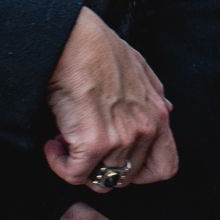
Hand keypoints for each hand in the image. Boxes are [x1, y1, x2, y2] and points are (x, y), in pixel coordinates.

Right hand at [42, 8, 176, 190]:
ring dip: (78, 164)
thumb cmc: (98, 48)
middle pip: (126, 178)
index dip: (141, 173)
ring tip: (65, 139)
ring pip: (100, 179)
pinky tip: (53, 143)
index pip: (166, 167)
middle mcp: (145, 129)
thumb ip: (152, 96)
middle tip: (83, 146)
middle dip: (102, 167)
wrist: (70, 40)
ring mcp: (121, 138)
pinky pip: (75, 174)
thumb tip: (164, 111)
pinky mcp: (93, 144)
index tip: (118, 161)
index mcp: (158, 114)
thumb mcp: (139, 69)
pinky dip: (60, 164)